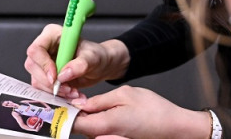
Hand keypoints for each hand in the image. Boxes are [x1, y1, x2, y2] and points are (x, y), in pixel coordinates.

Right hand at [24, 24, 129, 97]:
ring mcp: (44, 63)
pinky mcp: (47, 77)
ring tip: (74, 92)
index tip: (56, 77)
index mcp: (52, 35)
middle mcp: (45, 48)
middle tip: (67, 88)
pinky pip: (44, 89)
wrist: (101, 66)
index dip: (43, 64)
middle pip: (32, 66)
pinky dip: (58, 95)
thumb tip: (63, 74)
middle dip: (49, 82)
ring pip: (37, 80)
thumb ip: (80, 64)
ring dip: (55, 91)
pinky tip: (72, 94)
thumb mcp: (93, 57)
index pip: (36, 49)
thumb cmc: (97, 55)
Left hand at [69, 86, 211, 138]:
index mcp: (104, 125)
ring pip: (88, 128)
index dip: (63, 112)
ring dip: (83, 116)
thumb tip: (81, 104)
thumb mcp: (124, 95)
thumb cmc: (154, 110)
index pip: (73, 123)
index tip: (55, 101)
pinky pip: (98, 129)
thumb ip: (99, 101)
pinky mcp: (116, 138)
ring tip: (80, 100)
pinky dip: (93, 119)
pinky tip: (95, 108)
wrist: (175, 127)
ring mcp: (111, 138)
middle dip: (71, 112)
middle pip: (79, 126)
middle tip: (66, 96)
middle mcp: (105, 136)